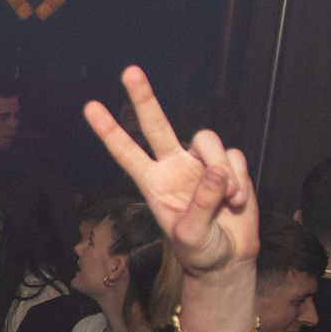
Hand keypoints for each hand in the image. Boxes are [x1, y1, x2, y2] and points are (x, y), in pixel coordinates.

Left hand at [84, 67, 256, 275]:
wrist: (228, 259)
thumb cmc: (200, 251)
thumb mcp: (192, 235)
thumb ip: (201, 204)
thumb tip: (215, 172)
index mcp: (153, 182)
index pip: (126, 152)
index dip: (109, 131)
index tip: (90, 107)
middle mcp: (174, 166)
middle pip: (156, 125)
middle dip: (144, 98)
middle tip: (129, 71)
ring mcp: (201, 163)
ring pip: (208, 141)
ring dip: (223, 171)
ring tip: (229, 201)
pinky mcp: (230, 165)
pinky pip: (235, 157)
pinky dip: (240, 180)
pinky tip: (237, 203)